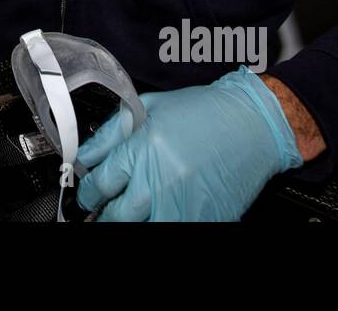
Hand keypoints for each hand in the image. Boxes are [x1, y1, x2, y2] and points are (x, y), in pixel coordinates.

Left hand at [76, 66, 303, 220]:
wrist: (252, 125)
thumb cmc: (204, 113)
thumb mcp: (149, 108)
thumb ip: (111, 133)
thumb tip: (85, 155)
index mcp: (144, 151)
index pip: (100, 184)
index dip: (87, 191)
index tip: (87, 192)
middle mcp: (160, 182)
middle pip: (115, 215)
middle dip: (103, 213)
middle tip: (100, 209)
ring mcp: (183, 206)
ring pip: (139, 228)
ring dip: (128, 222)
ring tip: (126, 215)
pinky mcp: (204, 220)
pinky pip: (171, 229)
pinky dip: (159, 222)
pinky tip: (156, 213)